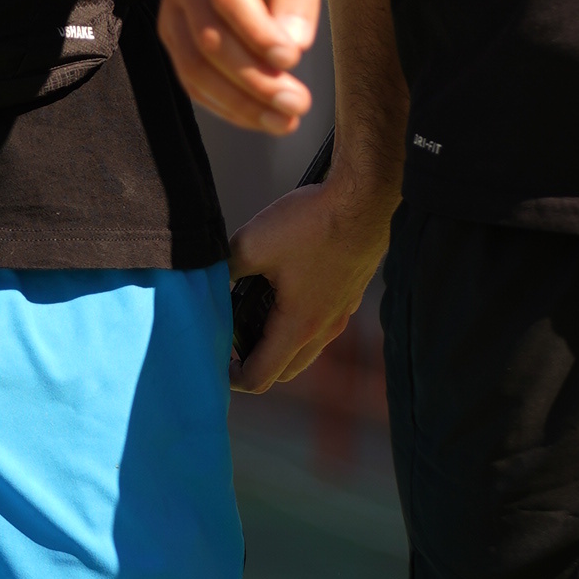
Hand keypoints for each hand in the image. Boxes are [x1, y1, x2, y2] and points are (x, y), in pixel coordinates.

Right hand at [160, 0, 325, 135]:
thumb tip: (293, 45)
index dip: (259, 35)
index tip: (294, 59)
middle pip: (209, 40)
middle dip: (256, 80)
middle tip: (298, 103)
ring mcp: (172, 8)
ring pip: (194, 67)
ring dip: (240, 103)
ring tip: (284, 120)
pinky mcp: (172, 34)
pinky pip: (191, 79)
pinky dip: (225, 105)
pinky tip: (259, 116)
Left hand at [228, 166, 397, 393]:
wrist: (365, 199)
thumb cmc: (315, 223)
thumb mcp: (252, 243)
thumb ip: (226, 270)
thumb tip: (213, 281)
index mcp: (298, 327)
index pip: (261, 378)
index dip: (232, 378)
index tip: (218, 362)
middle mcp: (324, 330)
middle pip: (285, 370)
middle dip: (255, 363)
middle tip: (232, 339)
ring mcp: (340, 315)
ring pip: (304, 349)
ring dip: (277, 342)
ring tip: (252, 311)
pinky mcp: (347, 296)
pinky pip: (319, 326)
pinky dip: (296, 323)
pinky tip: (281, 289)